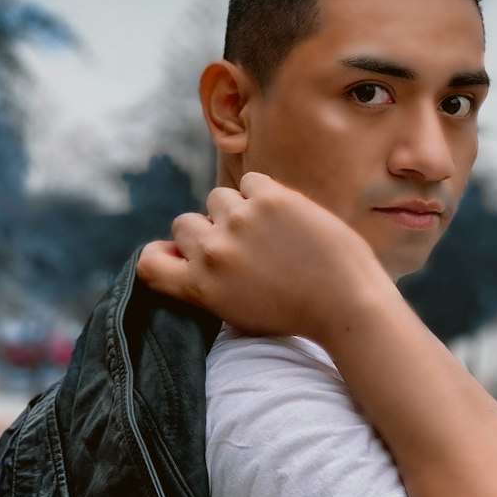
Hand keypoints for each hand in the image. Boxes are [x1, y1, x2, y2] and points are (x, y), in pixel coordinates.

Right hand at [135, 172, 393, 344]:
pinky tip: (288, 218)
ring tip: (271, 232)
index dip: (162, 254)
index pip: (149, 263)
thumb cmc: (298, 314)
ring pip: (218, 199)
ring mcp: (239, 221)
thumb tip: (180, 250)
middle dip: (209, 231)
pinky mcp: (269, 198)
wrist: (347, 305)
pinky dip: (265, 194)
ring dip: (237, 209)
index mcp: (200, 287)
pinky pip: (251, 182)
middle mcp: (212, 252)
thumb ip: (208, 282)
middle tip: (245, 246)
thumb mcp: (238, 311)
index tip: (181, 255)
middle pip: (185, 224)